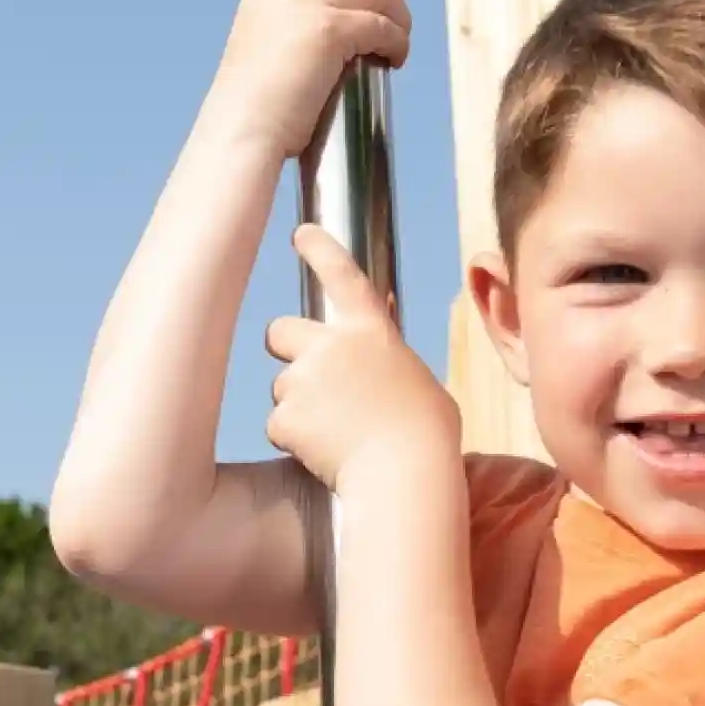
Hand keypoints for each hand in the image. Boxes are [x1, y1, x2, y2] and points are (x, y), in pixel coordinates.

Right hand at [205, 0, 411, 163]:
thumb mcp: (268, 34)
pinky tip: (393, 60)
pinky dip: (398, 43)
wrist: (244, 127)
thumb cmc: (259, 99)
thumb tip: (351, 3)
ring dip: (400, 17)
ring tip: (396, 43)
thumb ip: (296, 9)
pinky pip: (384, 24)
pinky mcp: (330, 28)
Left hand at [265, 225, 458, 493]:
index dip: (320, 249)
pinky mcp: (285, 416)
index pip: (342, 275)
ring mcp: (303, 379)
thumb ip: (389, 361)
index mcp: (371, 331)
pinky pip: (278, 426)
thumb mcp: (418, 381)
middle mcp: (331, 345)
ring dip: (297, 406)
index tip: (302, 233)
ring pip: (280, 387)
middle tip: (306, 378)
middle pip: (279, 331)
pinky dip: (294, 441)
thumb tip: (380, 355)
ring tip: (336, 434)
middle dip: (285, 350)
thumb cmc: (426, 435)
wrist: (405, 473)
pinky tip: (324, 454)